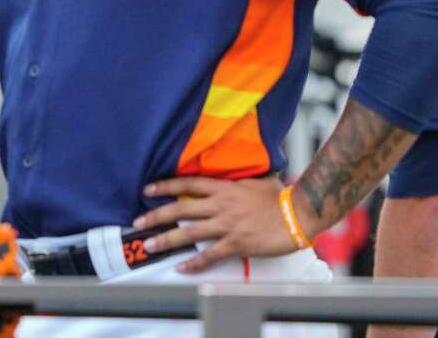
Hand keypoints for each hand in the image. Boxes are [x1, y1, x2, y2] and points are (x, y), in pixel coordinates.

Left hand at [131, 175, 297, 272]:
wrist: (299, 214)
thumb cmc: (281, 197)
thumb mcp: (256, 180)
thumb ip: (240, 179)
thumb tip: (236, 172)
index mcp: (224, 188)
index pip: (187, 184)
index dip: (165, 186)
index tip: (148, 190)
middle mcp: (221, 204)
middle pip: (181, 208)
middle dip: (156, 215)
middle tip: (138, 221)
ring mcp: (228, 224)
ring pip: (189, 232)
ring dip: (167, 239)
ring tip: (149, 244)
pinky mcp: (237, 243)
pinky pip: (210, 255)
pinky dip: (194, 263)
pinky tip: (181, 267)